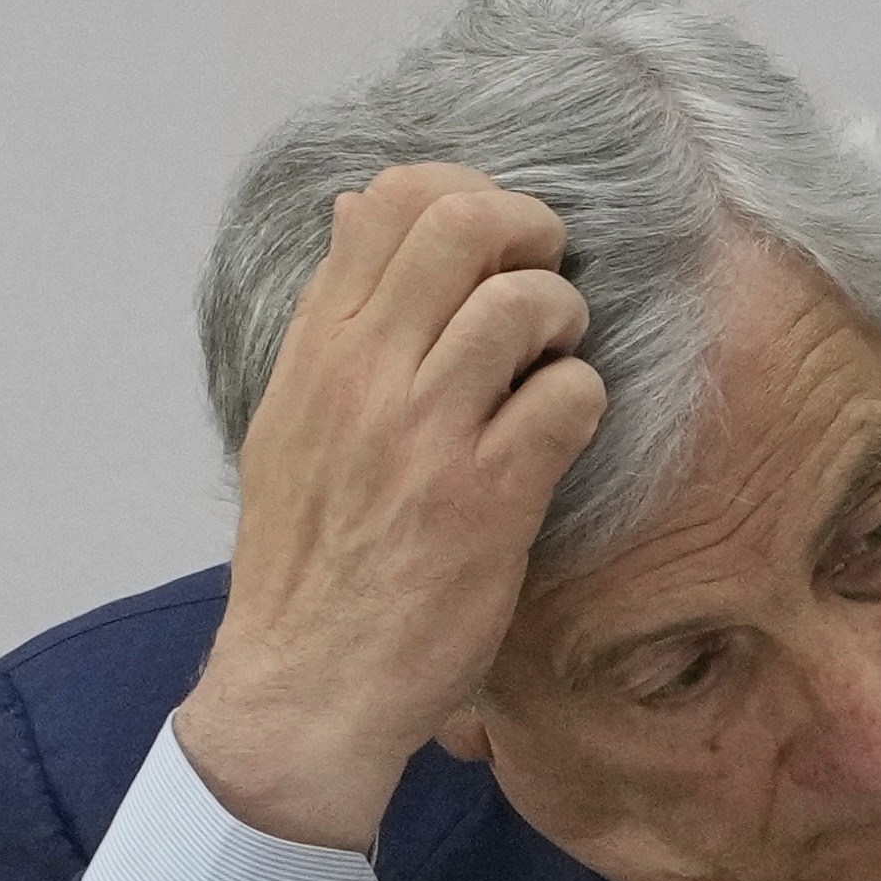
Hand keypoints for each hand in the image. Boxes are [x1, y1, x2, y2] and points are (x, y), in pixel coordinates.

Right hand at [177, 162, 603, 850]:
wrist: (303, 685)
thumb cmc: (313, 556)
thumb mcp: (294, 418)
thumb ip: (335, 319)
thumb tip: (353, 209)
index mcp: (317, 347)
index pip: (388, 200)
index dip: (469, 196)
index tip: (499, 245)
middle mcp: (363, 372)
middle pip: (461, 221)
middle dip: (532, 234)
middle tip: (547, 286)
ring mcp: (423, 430)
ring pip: (526, 301)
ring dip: (567, 323)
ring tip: (554, 369)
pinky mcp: (485, 494)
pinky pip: (570, 396)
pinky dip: (586, 404)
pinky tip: (564, 439)